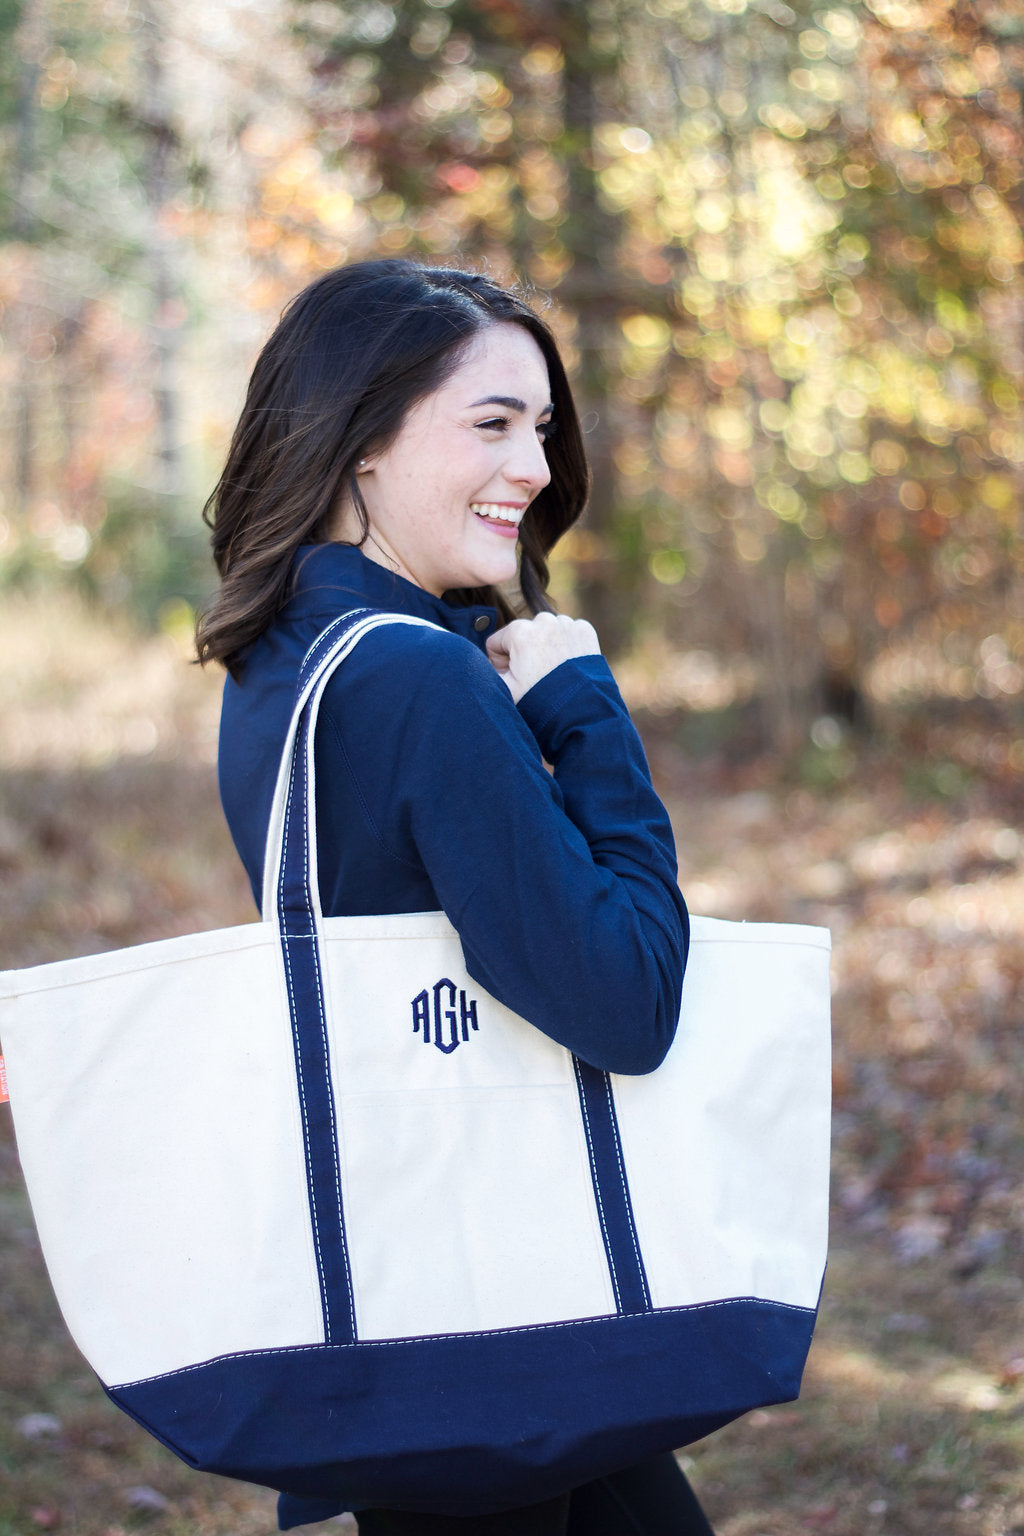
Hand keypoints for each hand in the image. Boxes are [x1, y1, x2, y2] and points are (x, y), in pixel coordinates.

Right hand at [486, 612, 600, 702]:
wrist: (580, 715)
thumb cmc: (538, 704)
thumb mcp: (502, 690)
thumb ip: (484, 671)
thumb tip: (479, 662)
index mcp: (520, 631)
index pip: (496, 643)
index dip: (501, 664)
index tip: (515, 679)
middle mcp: (544, 620)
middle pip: (521, 636)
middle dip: (523, 654)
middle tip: (534, 678)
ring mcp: (567, 624)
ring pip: (544, 633)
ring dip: (544, 648)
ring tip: (551, 674)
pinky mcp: (585, 631)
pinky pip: (566, 633)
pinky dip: (565, 646)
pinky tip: (567, 666)